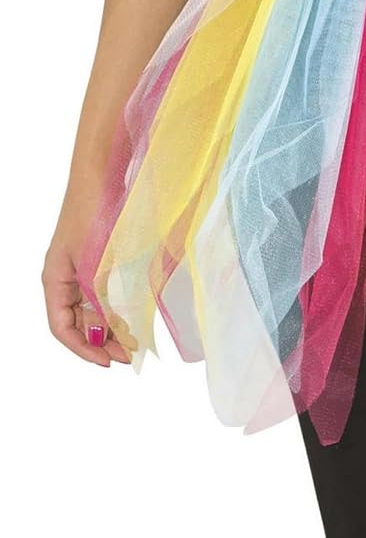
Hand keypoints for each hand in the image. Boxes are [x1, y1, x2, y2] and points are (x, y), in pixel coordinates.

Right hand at [42, 189, 130, 367]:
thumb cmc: (95, 217)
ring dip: (113, 329)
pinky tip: (136, 318)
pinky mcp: (100, 263)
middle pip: (79, 324)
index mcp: (56, 280)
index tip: (108, 361)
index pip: (62, 328)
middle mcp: (66, 279)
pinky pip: (105, 296)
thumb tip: (115, 334)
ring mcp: (82, 272)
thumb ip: (103, 302)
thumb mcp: (97, 267)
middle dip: (103, 342)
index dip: (83, 349)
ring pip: (94, 312)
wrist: (104, 177)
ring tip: (137, 341)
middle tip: (131, 355)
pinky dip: (119, 310)